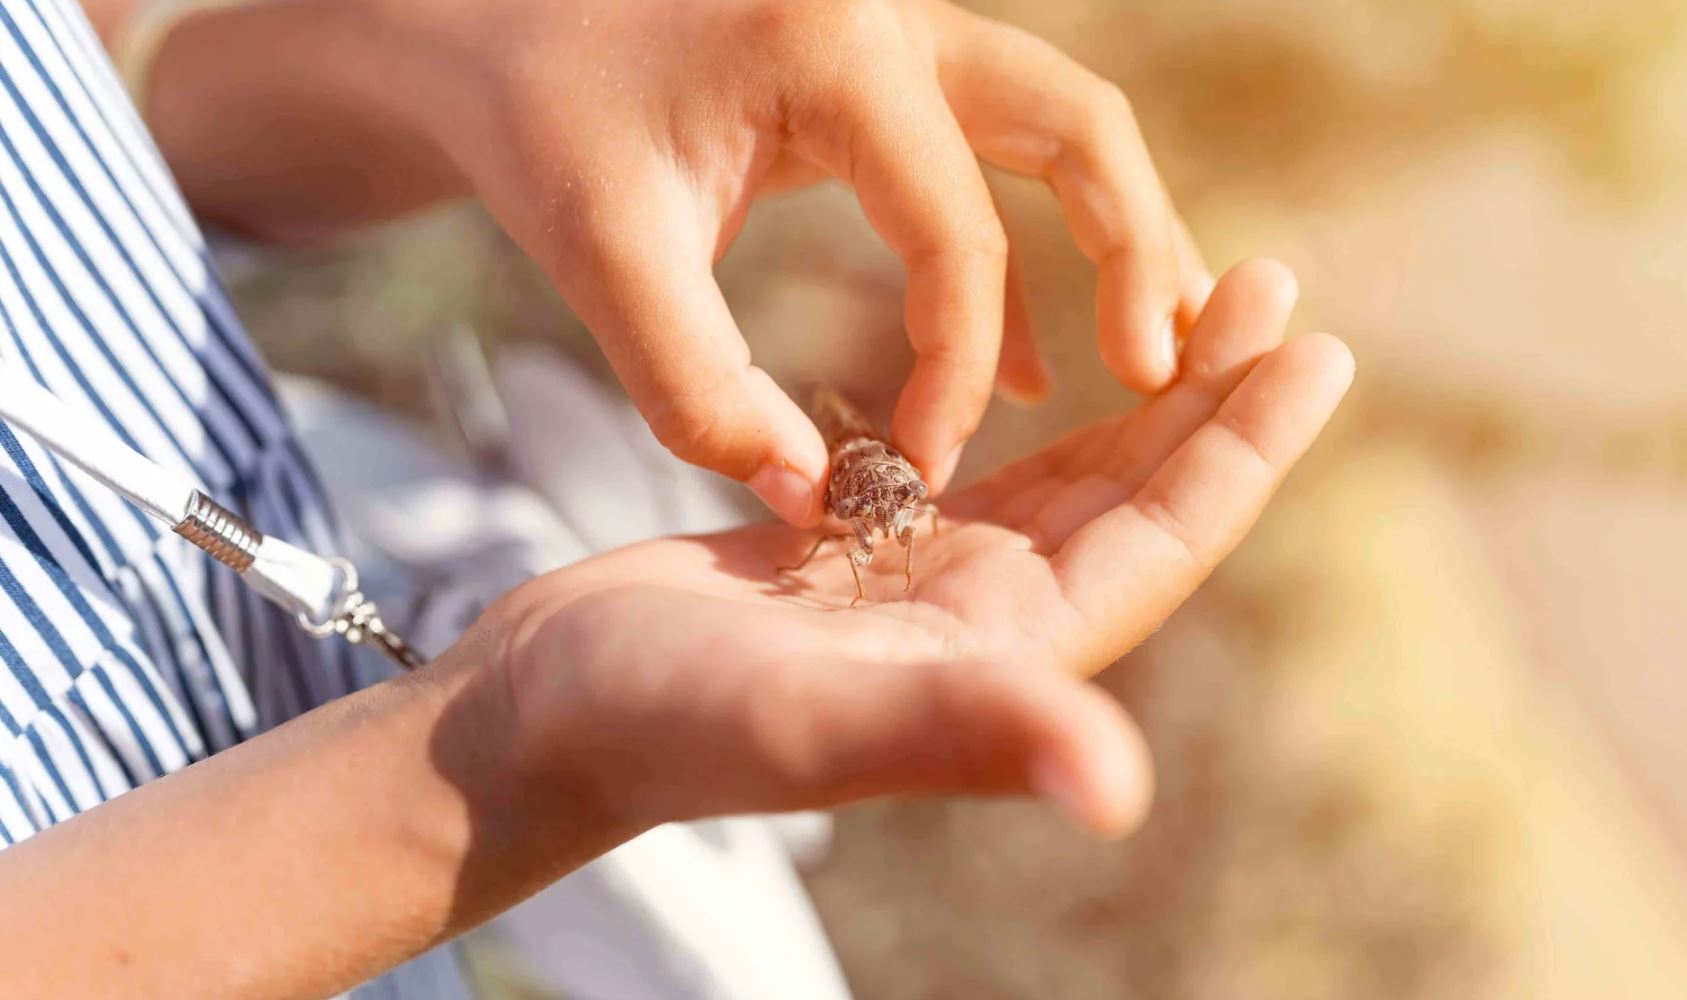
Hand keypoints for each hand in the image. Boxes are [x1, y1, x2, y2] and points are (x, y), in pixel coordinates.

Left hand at [324, 0, 1210, 521]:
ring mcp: (904, 30)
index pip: (955, 233)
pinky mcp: (890, 71)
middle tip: (1169, 372)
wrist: (491, 18)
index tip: (926, 471)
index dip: (959, 367)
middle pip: (1079, 126)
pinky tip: (1033, 367)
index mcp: (837, 45)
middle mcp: (897, 17)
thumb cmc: (539, 119)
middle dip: (1138, 252)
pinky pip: (997, 155)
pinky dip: (1031, 248)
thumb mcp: (602, 252)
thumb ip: (699, 388)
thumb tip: (817, 497)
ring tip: (1158, 356)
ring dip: (1119, 236)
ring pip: (1064, 126)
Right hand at [474, 262, 1348, 836]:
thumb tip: (1117, 790)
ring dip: (1137, 392)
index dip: (1243, 450)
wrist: (547, 716)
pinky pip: (982, 464)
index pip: (1159, 541)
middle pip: (1133, 496)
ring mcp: (929, 585)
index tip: (1317, 349)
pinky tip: (1055, 357)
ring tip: (1192, 296)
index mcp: (1005, 653)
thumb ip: (961, 731)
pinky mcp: (867, 551)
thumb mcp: (811, 719)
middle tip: (1274, 285)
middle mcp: (989, 621)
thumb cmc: (659, 724)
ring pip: (1067, 475)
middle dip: (1210, 396)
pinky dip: (1033, 408)